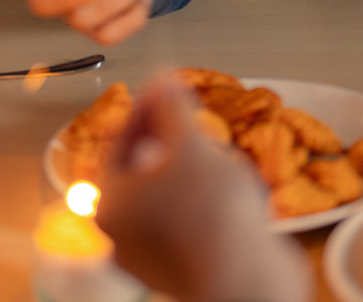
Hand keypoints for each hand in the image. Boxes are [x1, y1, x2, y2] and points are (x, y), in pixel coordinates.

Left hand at [96, 82, 310, 301]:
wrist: (251, 284)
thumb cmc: (212, 215)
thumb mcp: (190, 143)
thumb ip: (172, 107)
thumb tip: (163, 80)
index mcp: (112, 206)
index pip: (120, 142)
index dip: (145, 107)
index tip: (165, 85)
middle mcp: (126, 236)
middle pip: (144, 169)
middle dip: (171, 139)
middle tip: (190, 113)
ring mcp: (157, 256)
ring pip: (171, 195)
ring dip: (193, 168)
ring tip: (216, 150)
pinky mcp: (191, 267)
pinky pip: (194, 219)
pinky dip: (209, 198)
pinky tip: (232, 186)